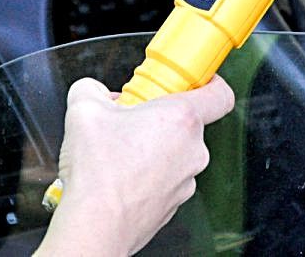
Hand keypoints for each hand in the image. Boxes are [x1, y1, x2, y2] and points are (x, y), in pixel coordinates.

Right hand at [35, 75, 234, 255]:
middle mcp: (193, 151)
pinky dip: (148, 173)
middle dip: (159, 117)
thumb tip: (94, 92)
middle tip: (131, 119)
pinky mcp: (174, 204)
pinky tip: (120, 175)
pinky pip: (166, 178)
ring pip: (175, 152)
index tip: (196, 79)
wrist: (95, 226)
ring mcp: (186, 180)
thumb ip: (92, 89)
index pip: (220, 94)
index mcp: (182, 120)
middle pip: (187, 123)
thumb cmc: (99, 174)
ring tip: (118, 150)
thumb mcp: (84, 109)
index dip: (211, 82)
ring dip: (152, 147)